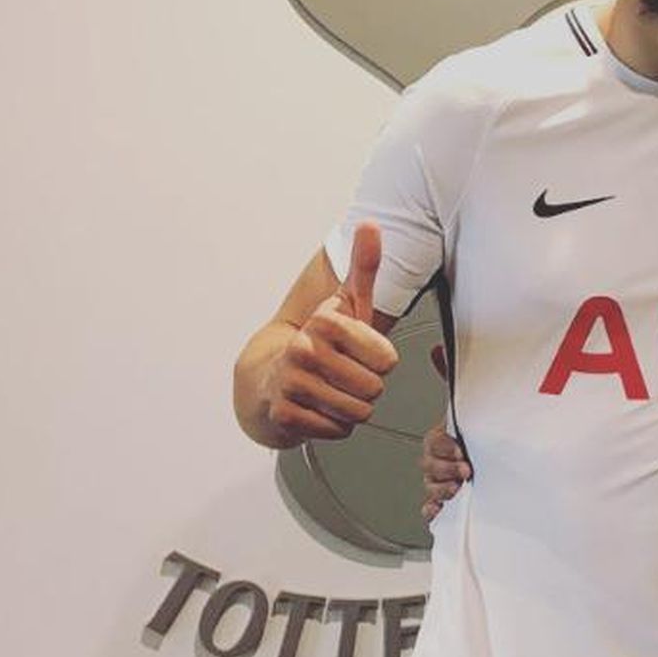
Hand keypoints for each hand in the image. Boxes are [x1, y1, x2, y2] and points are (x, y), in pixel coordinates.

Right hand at [263, 222, 397, 440]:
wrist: (269, 377)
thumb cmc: (320, 341)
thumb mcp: (347, 302)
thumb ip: (364, 266)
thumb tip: (371, 225)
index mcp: (325, 321)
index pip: (387, 359)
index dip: (380, 360)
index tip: (359, 350)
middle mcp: (304, 349)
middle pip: (374, 388)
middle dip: (366, 386)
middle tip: (345, 374)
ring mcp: (292, 383)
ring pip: (358, 412)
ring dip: (352, 407)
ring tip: (333, 390)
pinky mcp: (285, 414)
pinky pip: (337, 430)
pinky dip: (334, 425)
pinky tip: (319, 407)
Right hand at [420, 345, 472, 521]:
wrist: (512, 468)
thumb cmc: (487, 435)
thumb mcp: (474, 404)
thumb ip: (454, 377)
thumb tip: (438, 349)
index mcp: (447, 438)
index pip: (433, 442)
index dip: (444, 447)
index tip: (460, 449)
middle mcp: (444, 461)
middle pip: (428, 467)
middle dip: (445, 469)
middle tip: (466, 468)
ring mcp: (446, 483)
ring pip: (430, 489)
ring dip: (443, 489)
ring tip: (461, 487)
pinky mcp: (450, 506)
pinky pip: (432, 513)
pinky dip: (435, 512)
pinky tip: (445, 509)